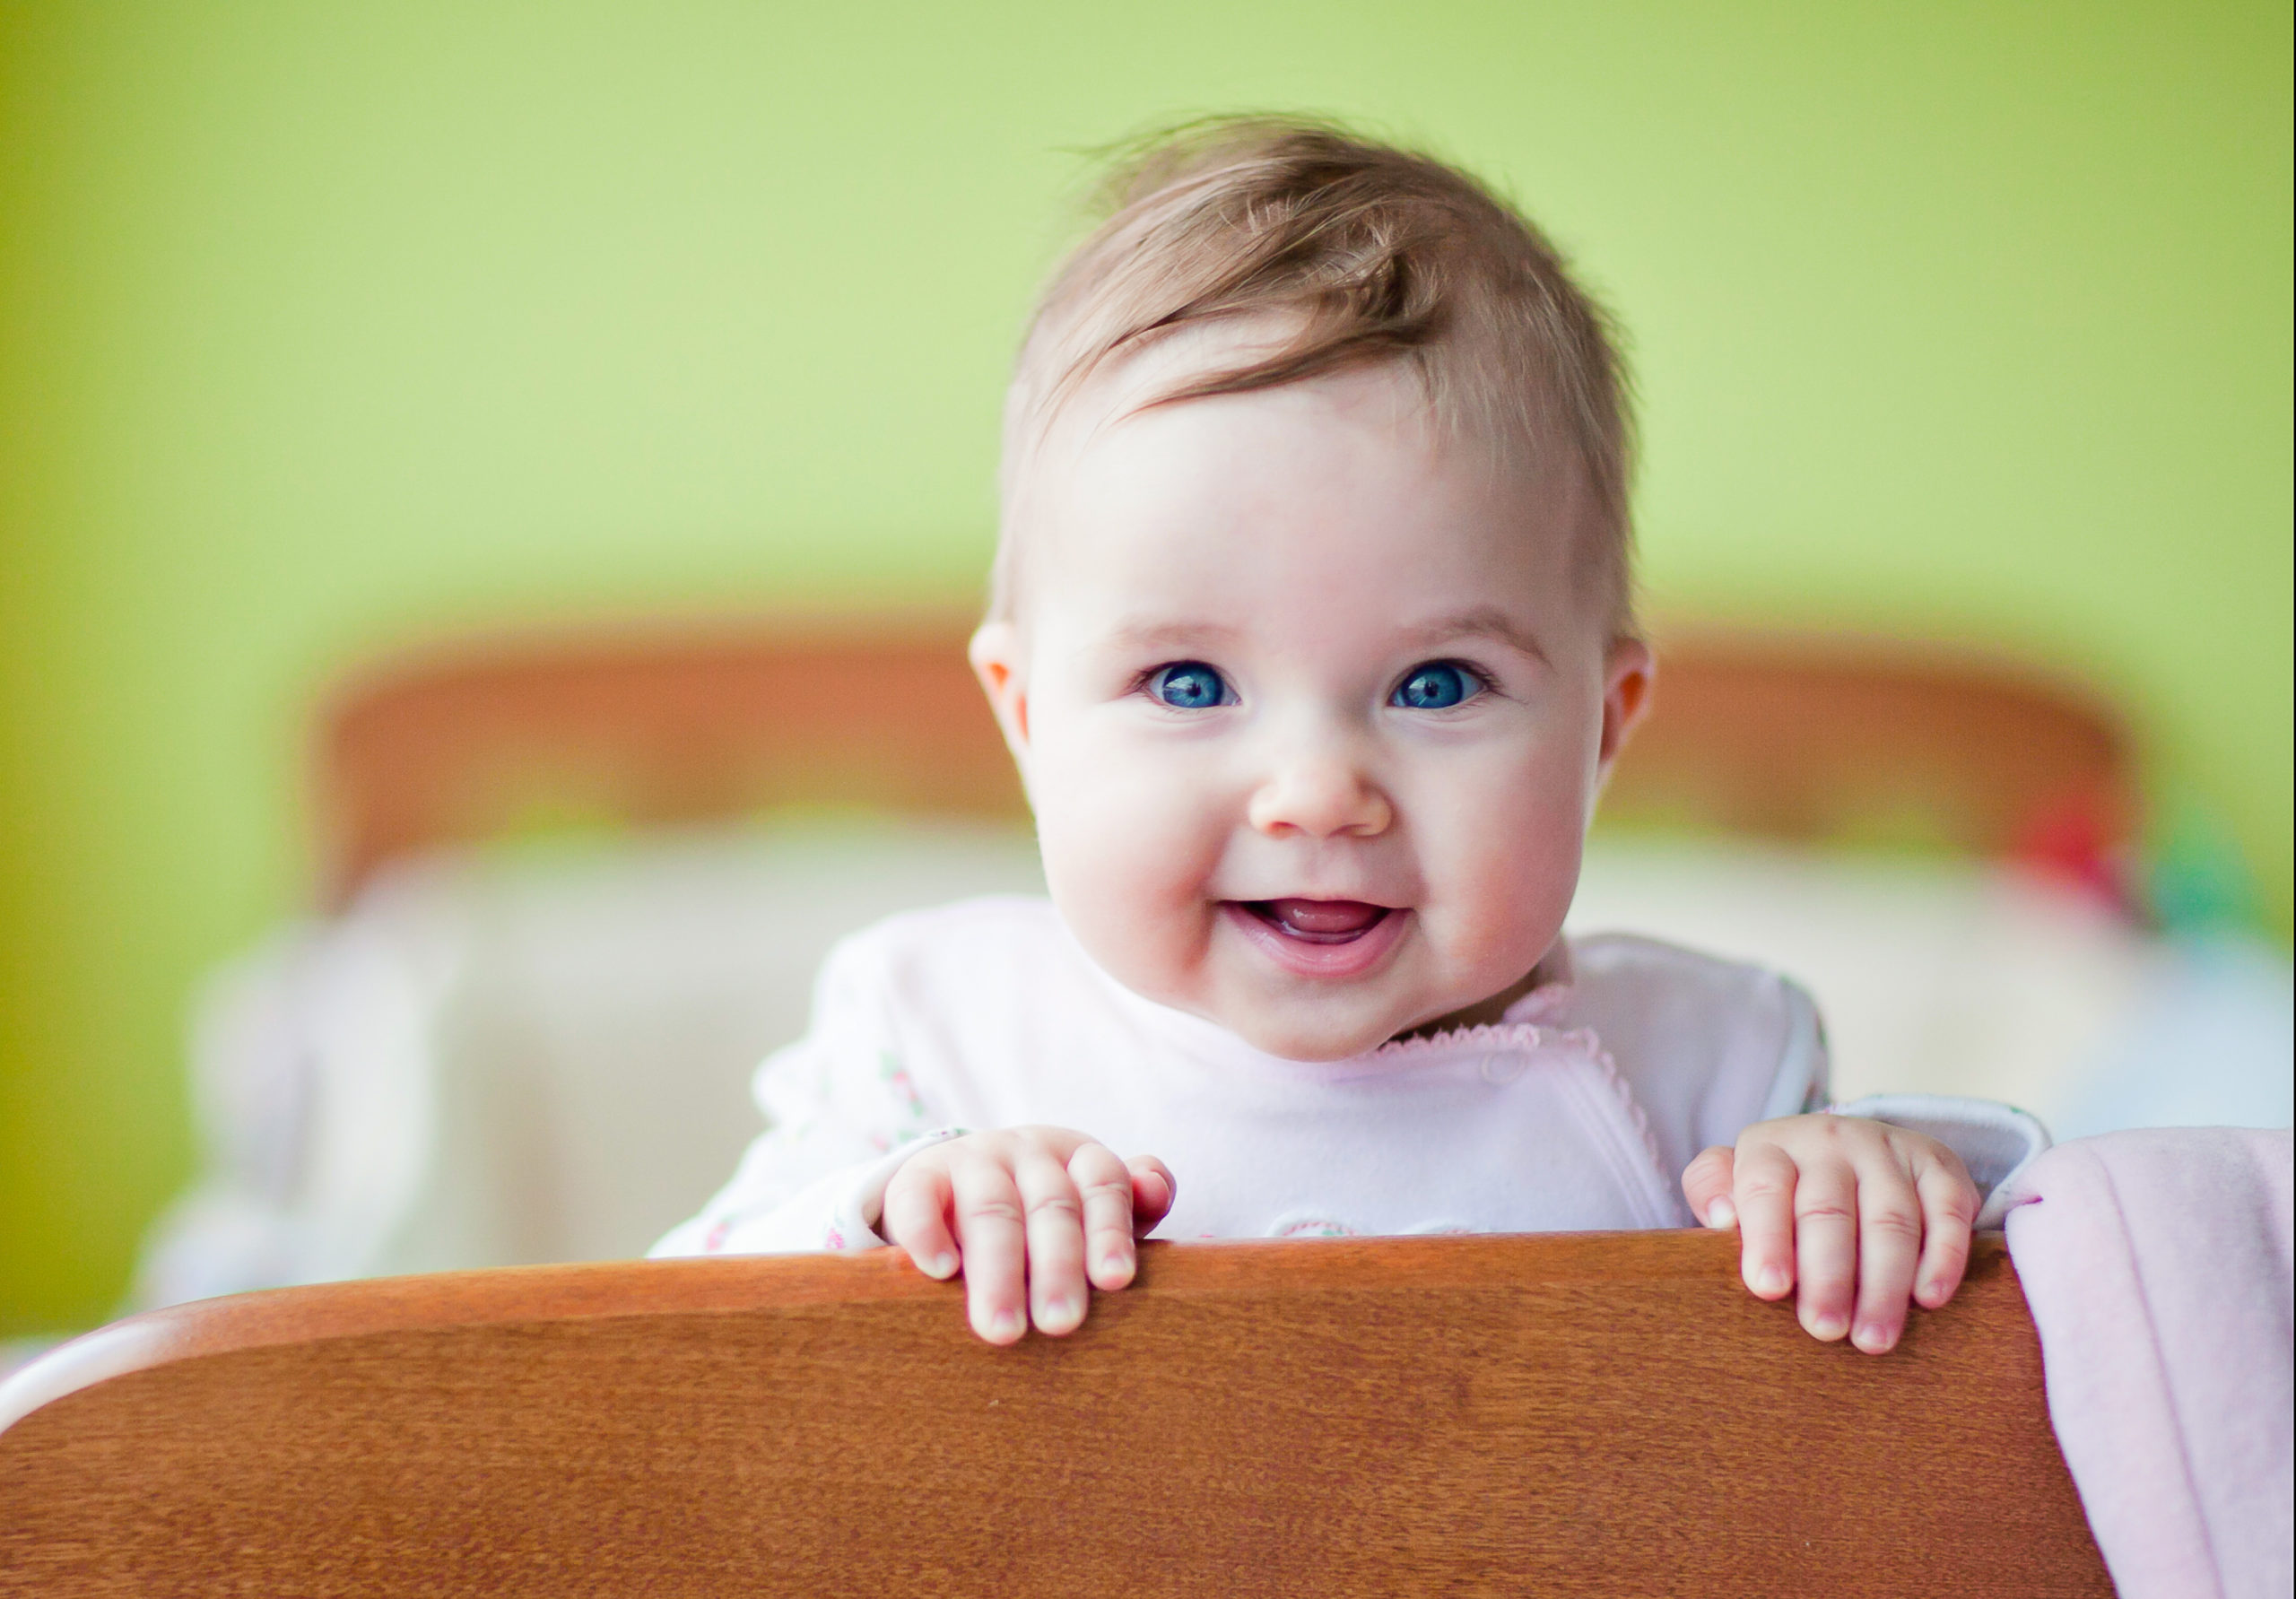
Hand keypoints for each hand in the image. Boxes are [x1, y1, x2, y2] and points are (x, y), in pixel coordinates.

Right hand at [878, 1126, 1176, 1344]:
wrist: (957, 1193)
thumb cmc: (1043, 1221)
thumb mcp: (1089, 1214)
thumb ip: (1131, 1207)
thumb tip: (1156, 1190)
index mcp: (1077, 1158)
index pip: (1103, 1184)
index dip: (1110, 1230)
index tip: (1116, 1280)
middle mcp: (1028, 1152)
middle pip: (1050, 1205)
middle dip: (1056, 1266)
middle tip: (1061, 1323)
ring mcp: (973, 1159)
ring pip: (991, 1210)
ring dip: (998, 1270)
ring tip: (1003, 1330)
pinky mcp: (919, 1177)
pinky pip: (920, 1198)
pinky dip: (928, 1233)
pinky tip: (940, 1271)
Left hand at [1682, 1114, 1978, 1354]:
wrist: (1855, 1149)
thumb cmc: (1784, 1186)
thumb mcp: (1738, 1180)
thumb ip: (1712, 1190)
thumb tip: (1721, 1218)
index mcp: (1771, 1146)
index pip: (1765, 1187)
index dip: (1767, 1238)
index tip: (1768, 1288)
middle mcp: (1828, 1140)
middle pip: (1828, 1211)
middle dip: (1827, 1276)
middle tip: (1825, 1330)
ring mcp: (1886, 1149)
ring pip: (1889, 1219)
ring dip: (1883, 1284)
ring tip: (1873, 1339)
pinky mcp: (1937, 1165)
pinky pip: (1946, 1212)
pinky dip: (1942, 1257)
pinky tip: (1929, 1297)